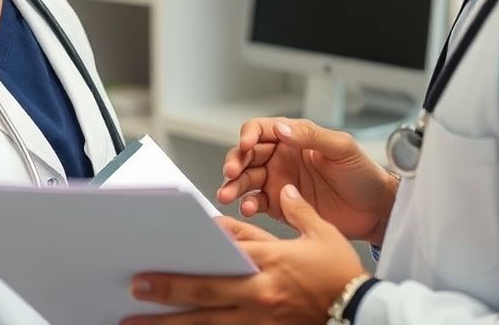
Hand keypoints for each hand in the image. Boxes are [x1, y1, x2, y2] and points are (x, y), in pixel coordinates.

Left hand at [123, 185, 366, 324]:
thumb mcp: (322, 236)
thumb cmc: (343, 274)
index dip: (192, 252)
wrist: (364, 313)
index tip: (163, 249)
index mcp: (272, 263)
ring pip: (206, 324)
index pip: (224, 254)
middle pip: (205, 293)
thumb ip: (297, 212)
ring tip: (135, 323)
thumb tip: (281, 188)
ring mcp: (260, 321)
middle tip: (134, 288)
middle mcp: (261, 295)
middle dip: (167, 289)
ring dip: (169, 324)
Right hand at [217, 117, 396, 244]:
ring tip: (228, 195)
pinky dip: (248, 205)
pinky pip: (257, 203)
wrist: (374, 209)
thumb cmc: (362, 173)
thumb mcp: (341, 148)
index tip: (247, 145)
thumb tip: (282, 128)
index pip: (261, 130)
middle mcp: (281, 158)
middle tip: (230, 173)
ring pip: (246, 180)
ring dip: (234, 186)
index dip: (249, 135)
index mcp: (294, 138)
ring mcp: (279, 181)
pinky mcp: (280, 206)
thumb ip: (311, 136)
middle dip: (234, 162)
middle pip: (246, 155)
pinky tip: (249, 208)